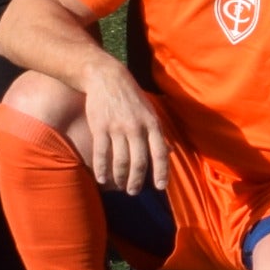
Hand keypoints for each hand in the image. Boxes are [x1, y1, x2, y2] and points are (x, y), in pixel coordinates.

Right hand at [77, 62, 171, 197]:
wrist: (106, 78)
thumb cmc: (131, 97)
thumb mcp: (150, 111)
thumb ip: (158, 132)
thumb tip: (169, 152)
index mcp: (152, 123)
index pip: (160, 152)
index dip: (161, 172)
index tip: (160, 187)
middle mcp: (136, 127)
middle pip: (139, 161)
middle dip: (137, 180)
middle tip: (134, 191)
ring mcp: (117, 127)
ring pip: (120, 160)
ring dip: (120, 177)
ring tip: (120, 186)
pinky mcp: (100, 127)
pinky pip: (101, 153)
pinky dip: (102, 169)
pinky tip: (102, 179)